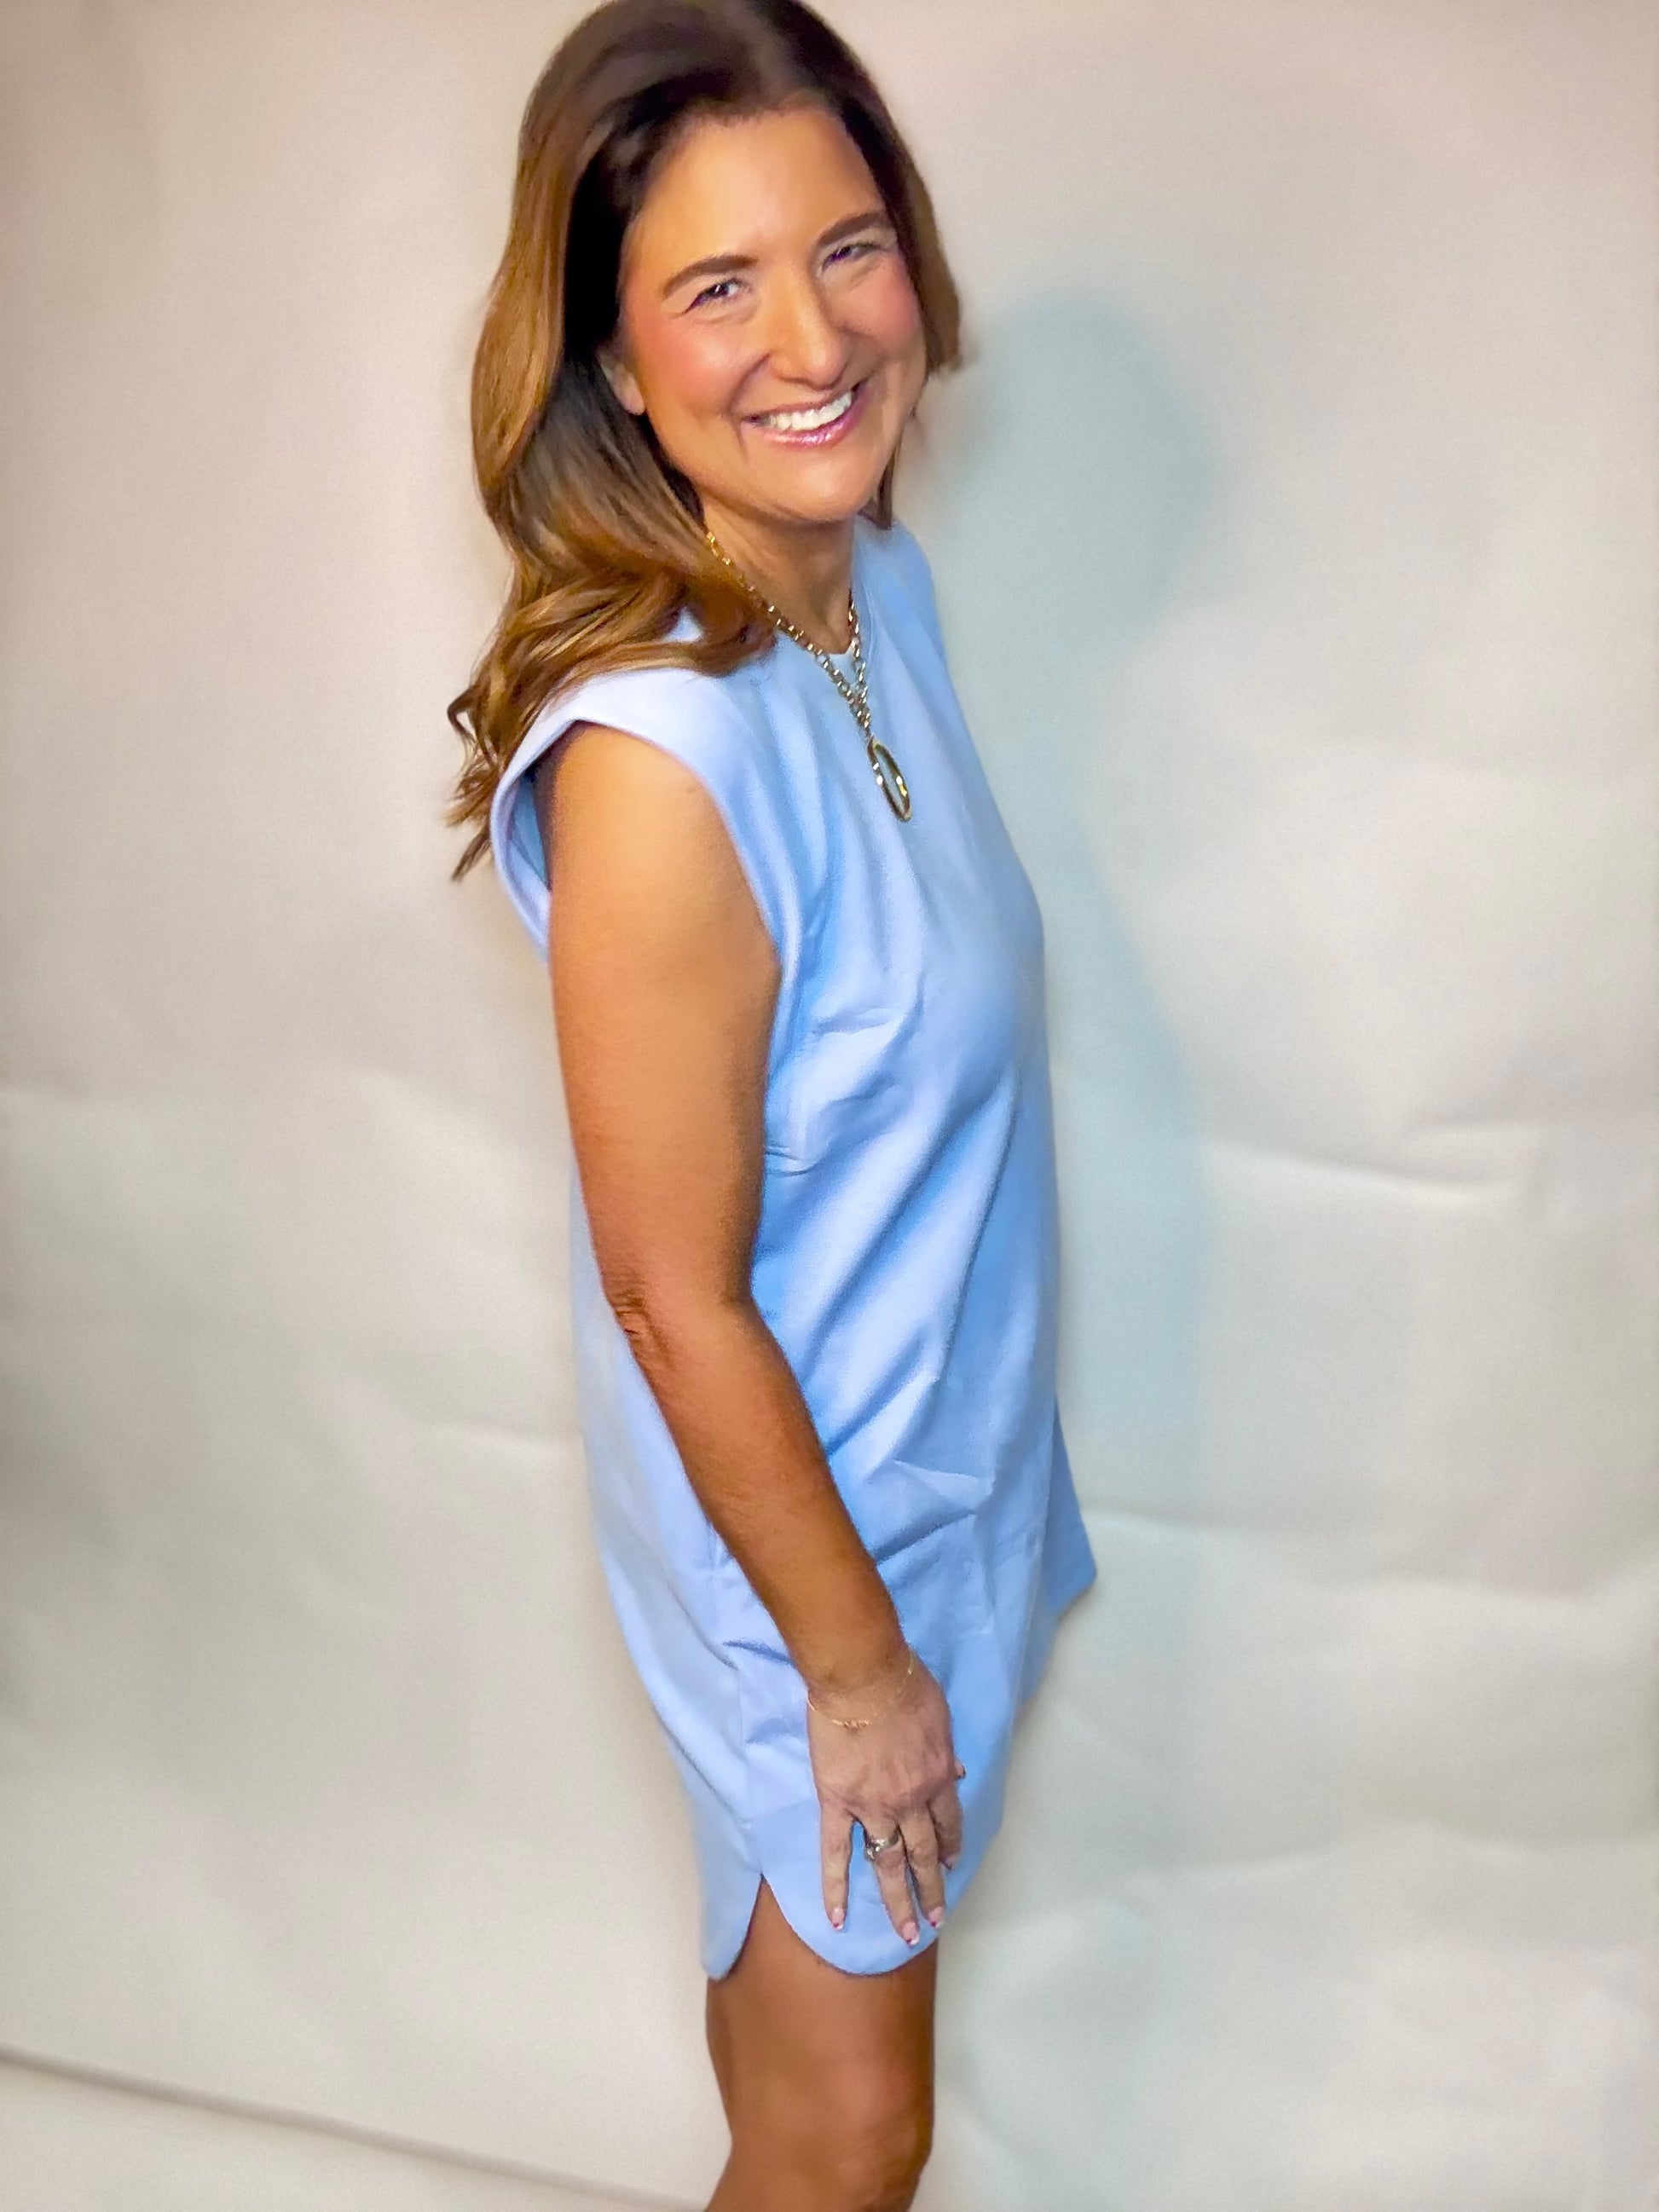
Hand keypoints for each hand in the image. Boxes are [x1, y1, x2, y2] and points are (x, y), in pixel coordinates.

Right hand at [806, 1648, 965, 1943]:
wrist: (862, 1675)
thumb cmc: (904, 1683)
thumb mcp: (940, 1714)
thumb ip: (946, 1748)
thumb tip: (955, 1770)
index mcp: (938, 1777)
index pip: (948, 1823)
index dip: (950, 1846)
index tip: (950, 1864)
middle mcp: (911, 1801)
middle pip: (924, 1853)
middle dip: (931, 1889)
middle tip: (936, 1919)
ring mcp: (874, 1807)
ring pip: (888, 1862)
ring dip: (899, 1900)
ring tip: (906, 1932)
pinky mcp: (838, 1803)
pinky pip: (837, 1852)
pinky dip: (837, 1886)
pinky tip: (838, 1917)